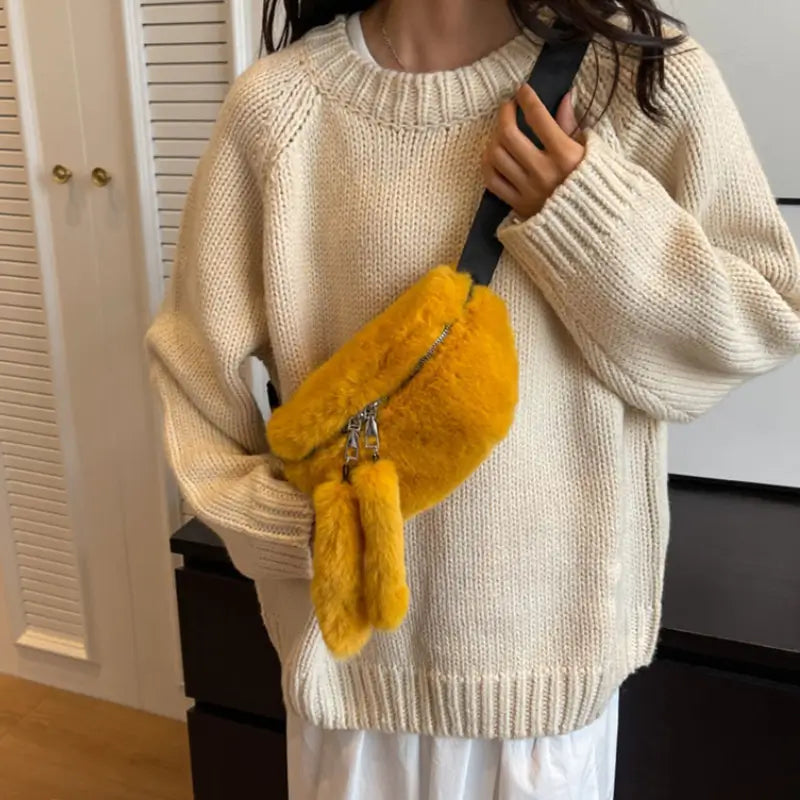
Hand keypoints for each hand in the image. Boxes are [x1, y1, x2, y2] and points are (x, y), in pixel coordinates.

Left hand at [481, 84, 584, 221]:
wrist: (592, 227)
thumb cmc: (595, 184)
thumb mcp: (591, 152)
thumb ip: (571, 126)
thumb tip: (564, 97)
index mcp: (566, 155)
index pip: (538, 117)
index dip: (527, 98)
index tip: (523, 90)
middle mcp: (543, 172)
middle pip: (508, 135)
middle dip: (505, 114)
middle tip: (508, 107)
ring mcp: (528, 190)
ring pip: (496, 156)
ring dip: (494, 138)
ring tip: (501, 132)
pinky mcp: (518, 205)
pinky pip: (492, 180)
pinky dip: (488, 164)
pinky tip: (494, 155)